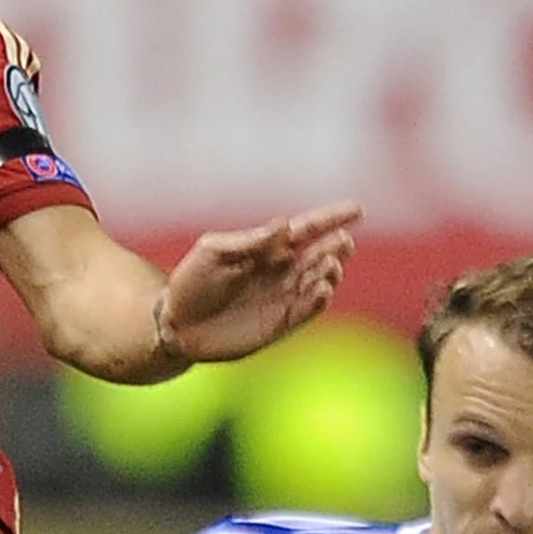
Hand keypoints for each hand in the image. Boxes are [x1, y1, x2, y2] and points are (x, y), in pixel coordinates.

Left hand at [161, 202, 362, 362]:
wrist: (175, 324)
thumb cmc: (191, 281)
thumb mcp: (213, 252)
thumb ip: (249, 241)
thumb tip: (283, 224)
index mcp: (268, 248)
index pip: (307, 230)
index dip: (332, 219)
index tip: (357, 209)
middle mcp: (281, 271)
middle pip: (319, 255)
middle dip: (335, 248)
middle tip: (343, 242)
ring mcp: (282, 298)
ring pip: (317, 283)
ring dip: (329, 273)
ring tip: (330, 264)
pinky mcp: (279, 324)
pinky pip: (305, 311)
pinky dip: (317, 301)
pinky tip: (324, 290)